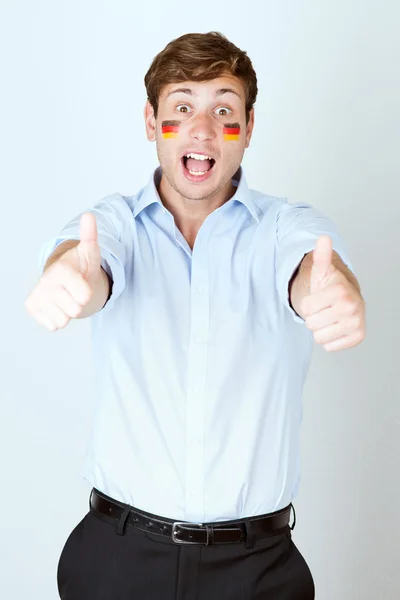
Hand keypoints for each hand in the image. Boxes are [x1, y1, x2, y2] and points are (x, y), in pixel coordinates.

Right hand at [25, 213, 101, 330]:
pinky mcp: (31, 306)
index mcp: (61, 270)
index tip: (82, 282)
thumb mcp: (90, 252)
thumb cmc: (81, 267)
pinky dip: (58, 319)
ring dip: (68, 312)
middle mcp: (45, 281)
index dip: (88, 293)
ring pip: (63, 320)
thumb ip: (90, 236)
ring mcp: (37, 295)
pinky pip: (53, 326)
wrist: (66, 280)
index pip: (85, 297)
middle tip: (74, 292)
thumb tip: (89, 215)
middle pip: (76, 311)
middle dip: (78, 304)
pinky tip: (57, 305)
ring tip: (67, 298)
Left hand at [300, 236, 365, 351]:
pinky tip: (336, 327)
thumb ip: (321, 256)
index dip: (308, 305)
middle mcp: (352, 308)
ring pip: (319, 337)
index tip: (319, 298)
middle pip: (311, 324)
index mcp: (340, 292)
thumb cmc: (330, 287)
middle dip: (314, 317)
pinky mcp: (358, 337)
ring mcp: (356, 324)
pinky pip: (329, 347)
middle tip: (324, 309)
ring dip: (321, 329)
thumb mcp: (322, 271)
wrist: (346, 300)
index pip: (305, 309)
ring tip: (329, 317)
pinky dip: (330, 339)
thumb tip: (323, 238)